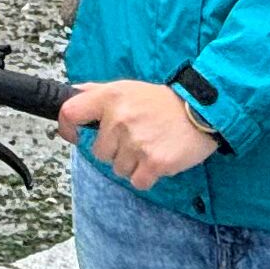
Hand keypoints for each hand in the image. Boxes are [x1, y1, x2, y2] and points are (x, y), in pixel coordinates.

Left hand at [61, 80, 221, 188]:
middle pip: (98, 152)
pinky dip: (147, 175)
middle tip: (136, 137)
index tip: (76, 135)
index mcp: (110, 97)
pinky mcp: (153, 162)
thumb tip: (72, 93)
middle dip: (115, 150)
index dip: (67, 128)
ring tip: (150, 145)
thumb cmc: (162, 101)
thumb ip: (97, 91)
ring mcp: (136, 142)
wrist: (201, 111)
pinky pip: (137, 181)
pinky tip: (158, 158)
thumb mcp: (128, 87)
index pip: (70, 113)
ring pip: (118, 169)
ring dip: (132, 163)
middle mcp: (119, 119)